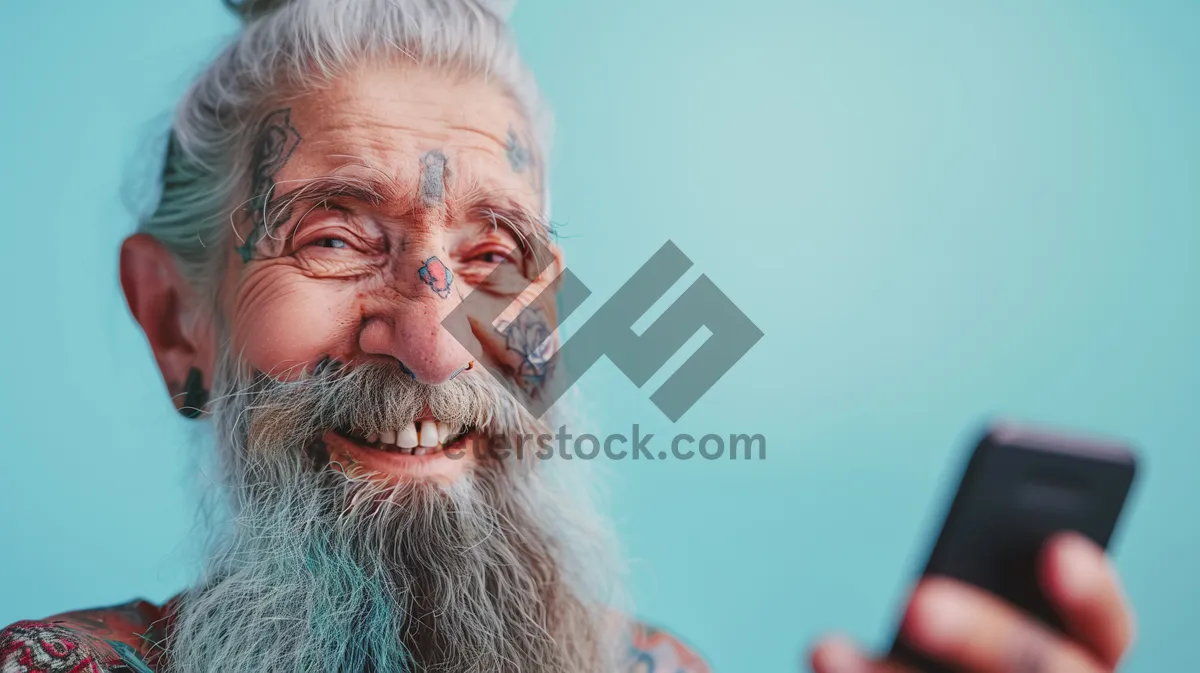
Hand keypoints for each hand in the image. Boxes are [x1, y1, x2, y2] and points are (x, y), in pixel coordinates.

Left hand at [808, 532, 1135, 671]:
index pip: (1106, 630)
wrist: (935, 668)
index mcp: (1083, 656)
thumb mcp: (992, 600)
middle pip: (1035, 669)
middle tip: (914, 601)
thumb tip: (925, 571)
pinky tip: (825, 657)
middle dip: (977, 635)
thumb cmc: (961, 645)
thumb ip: (985, 576)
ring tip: (826, 648)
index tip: (1058, 549)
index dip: (1090, 594)